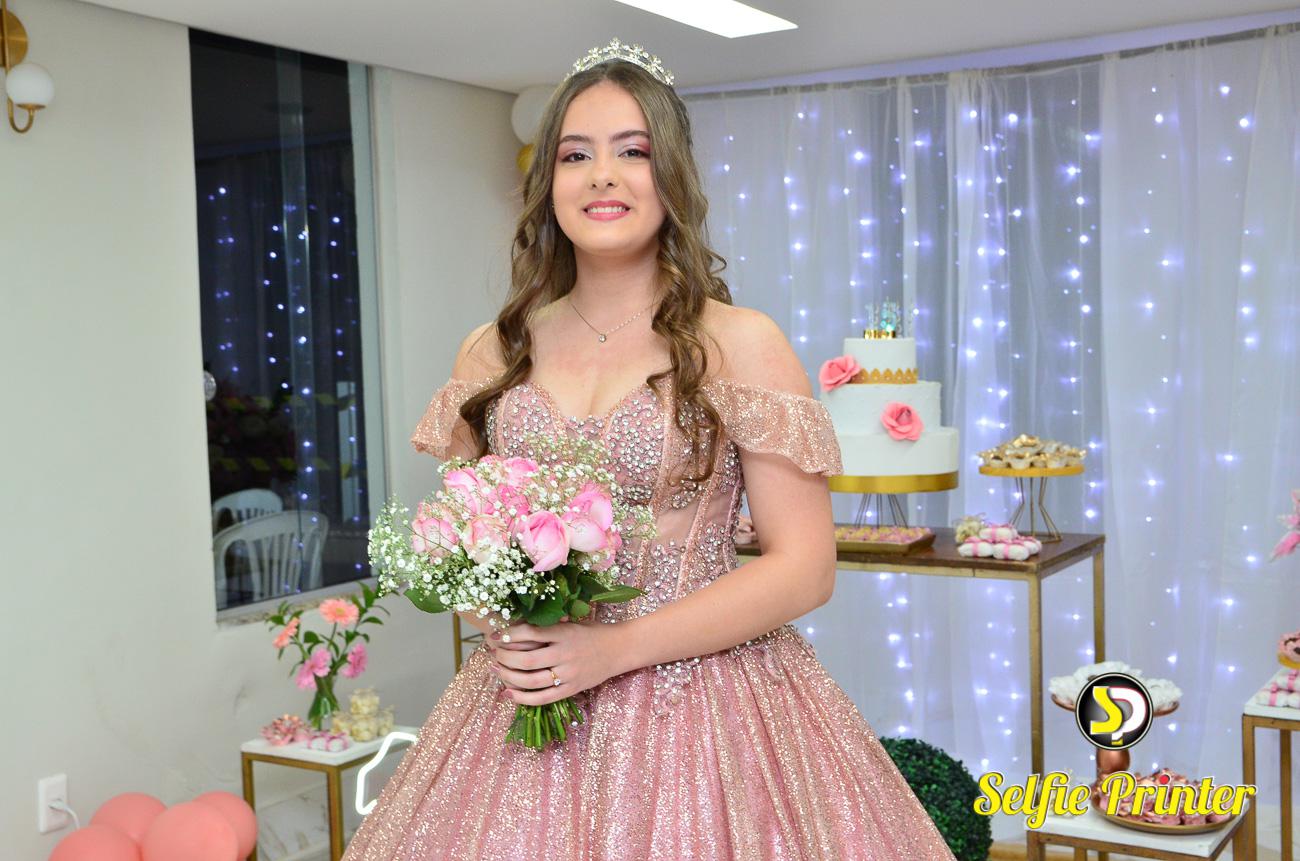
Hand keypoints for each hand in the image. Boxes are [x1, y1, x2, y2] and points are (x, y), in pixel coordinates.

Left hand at [486, 616, 624, 705]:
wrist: (619, 649)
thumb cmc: (591, 633)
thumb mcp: (570, 623)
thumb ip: (546, 627)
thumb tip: (512, 630)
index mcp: (564, 632)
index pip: (529, 633)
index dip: (507, 635)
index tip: (494, 636)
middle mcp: (565, 653)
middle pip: (526, 659)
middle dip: (504, 657)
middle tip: (493, 654)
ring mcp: (569, 674)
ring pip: (530, 680)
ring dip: (508, 676)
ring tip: (497, 670)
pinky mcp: (571, 689)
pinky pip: (542, 698)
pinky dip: (522, 698)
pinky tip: (509, 693)